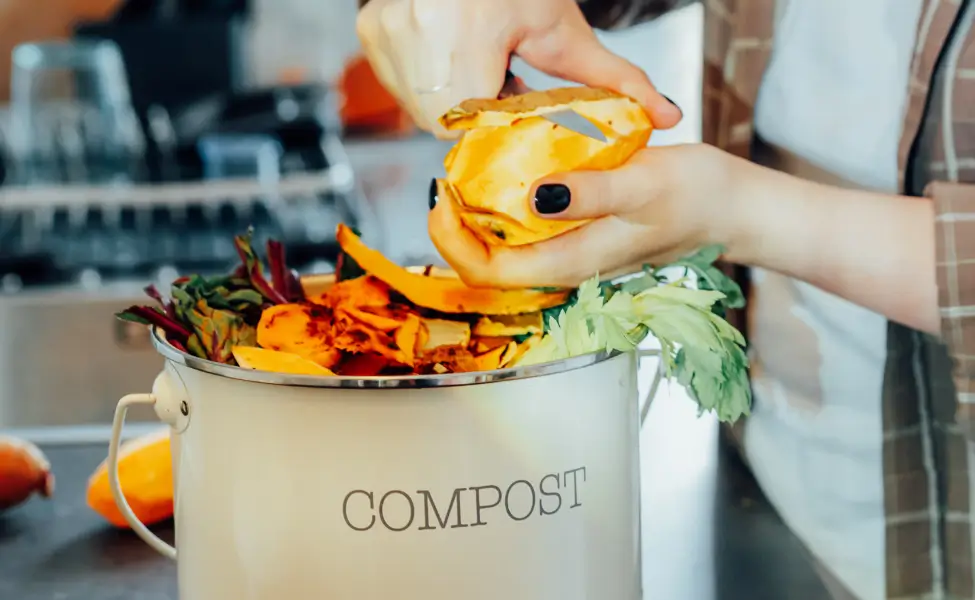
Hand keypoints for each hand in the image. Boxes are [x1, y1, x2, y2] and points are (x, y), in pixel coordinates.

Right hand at [355, 0, 681, 137]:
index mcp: (468, 31)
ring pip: (420, 108)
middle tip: (501, 86)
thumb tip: (666, 116)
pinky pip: (401, 86)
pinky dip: (429, 85)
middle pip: (446, 122)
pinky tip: (453, 57)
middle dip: (477, 118)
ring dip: (452, 103)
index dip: (496, 129)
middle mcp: (418, 31)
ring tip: (479, 67)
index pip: (475, 123)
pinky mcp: (372, 32)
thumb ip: (617, 79)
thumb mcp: (566, 31)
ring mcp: (387, 31)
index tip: (516, 114)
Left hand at [428, 144, 752, 287]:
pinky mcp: (580, 239)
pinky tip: (506, 178)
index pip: (490, 272)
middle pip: (488, 266)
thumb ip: (590, 193)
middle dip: (457, 230)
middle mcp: (564, 267)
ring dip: (478, 221)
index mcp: (571, 263)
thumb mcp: (643, 184)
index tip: (442, 199)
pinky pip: (527, 235)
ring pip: (505, 251)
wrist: (729, 207)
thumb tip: (536, 197)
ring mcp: (571, 256)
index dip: (454, 242)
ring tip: (468, 177)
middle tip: (448, 181)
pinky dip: (505, 211)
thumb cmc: (693, 196)